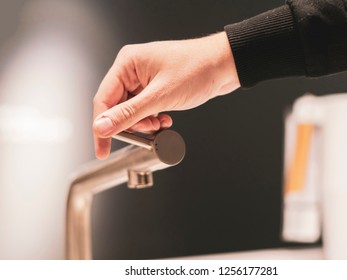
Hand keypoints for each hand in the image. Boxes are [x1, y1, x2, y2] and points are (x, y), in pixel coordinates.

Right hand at [93, 32, 239, 158]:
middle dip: (132, 125)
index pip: (103, 100)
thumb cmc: (198, 69)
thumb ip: (129, 114)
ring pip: (133, 110)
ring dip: (145, 123)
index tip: (102, 149)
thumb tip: (102, 127)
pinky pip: (146, 108)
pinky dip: (153, 118)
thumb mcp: (161, 96)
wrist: (225, 65)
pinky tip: (165, 120)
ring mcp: (145, 79)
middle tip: (146, 133)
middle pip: (117, 107)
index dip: (102, 127)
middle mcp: (133, 69)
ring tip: (160, 124)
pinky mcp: (157, 87)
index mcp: (127, 63)